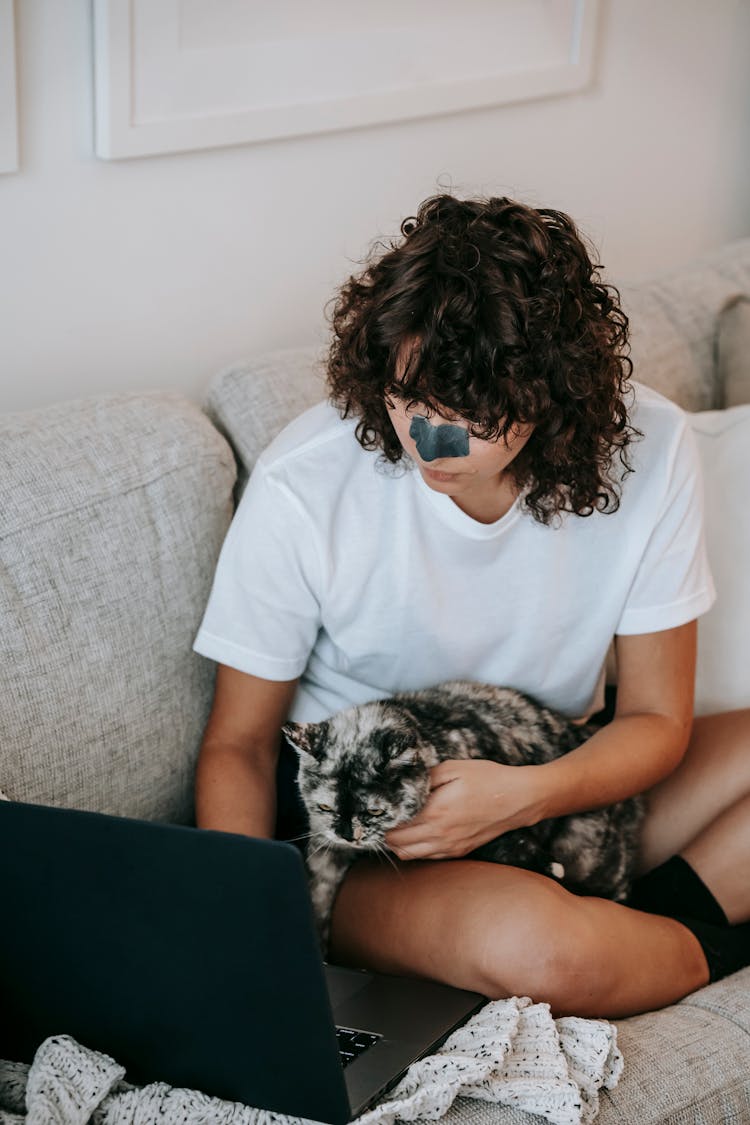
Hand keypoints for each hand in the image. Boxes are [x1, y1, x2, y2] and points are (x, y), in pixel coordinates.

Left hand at [384, 759, 545, 860]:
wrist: (520, 799)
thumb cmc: (488, 779)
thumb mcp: (453, 768)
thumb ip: (424, 777)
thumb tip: (400, 784)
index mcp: (435, 812)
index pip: (394, 824)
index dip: (380, 818)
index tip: (372, 808)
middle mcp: (440, 835)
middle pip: (396, 844)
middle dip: (383, 832)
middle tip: (379, 817)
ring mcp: (450, 847)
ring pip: (409, 855)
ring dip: (397, 843)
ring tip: (393, 826)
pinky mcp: (459, 851)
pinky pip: (427, 857)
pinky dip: (414, 849)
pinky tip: (414, 833)